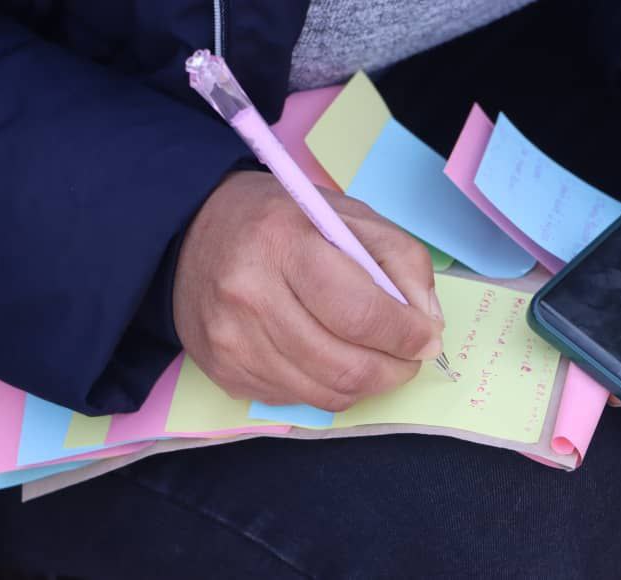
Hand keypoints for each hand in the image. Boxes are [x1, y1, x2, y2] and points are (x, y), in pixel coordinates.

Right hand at [172, 171, 443, 410]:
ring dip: (366, 384)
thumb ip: (400, 258)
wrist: (192, 233)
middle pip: (344, 366)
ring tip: (376, 359)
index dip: (406, 336)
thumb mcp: (348, 214)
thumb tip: (427, 323)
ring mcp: (231, 341)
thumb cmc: (282, 220)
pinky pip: (297, 399)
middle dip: (394, 370)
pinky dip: (327, 386)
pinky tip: (328, 357)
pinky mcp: (223, 372)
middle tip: (409, 358)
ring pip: (325, 393)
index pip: (360, 313)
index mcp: (284, 242)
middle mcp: (249, 295)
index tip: (428, 338)